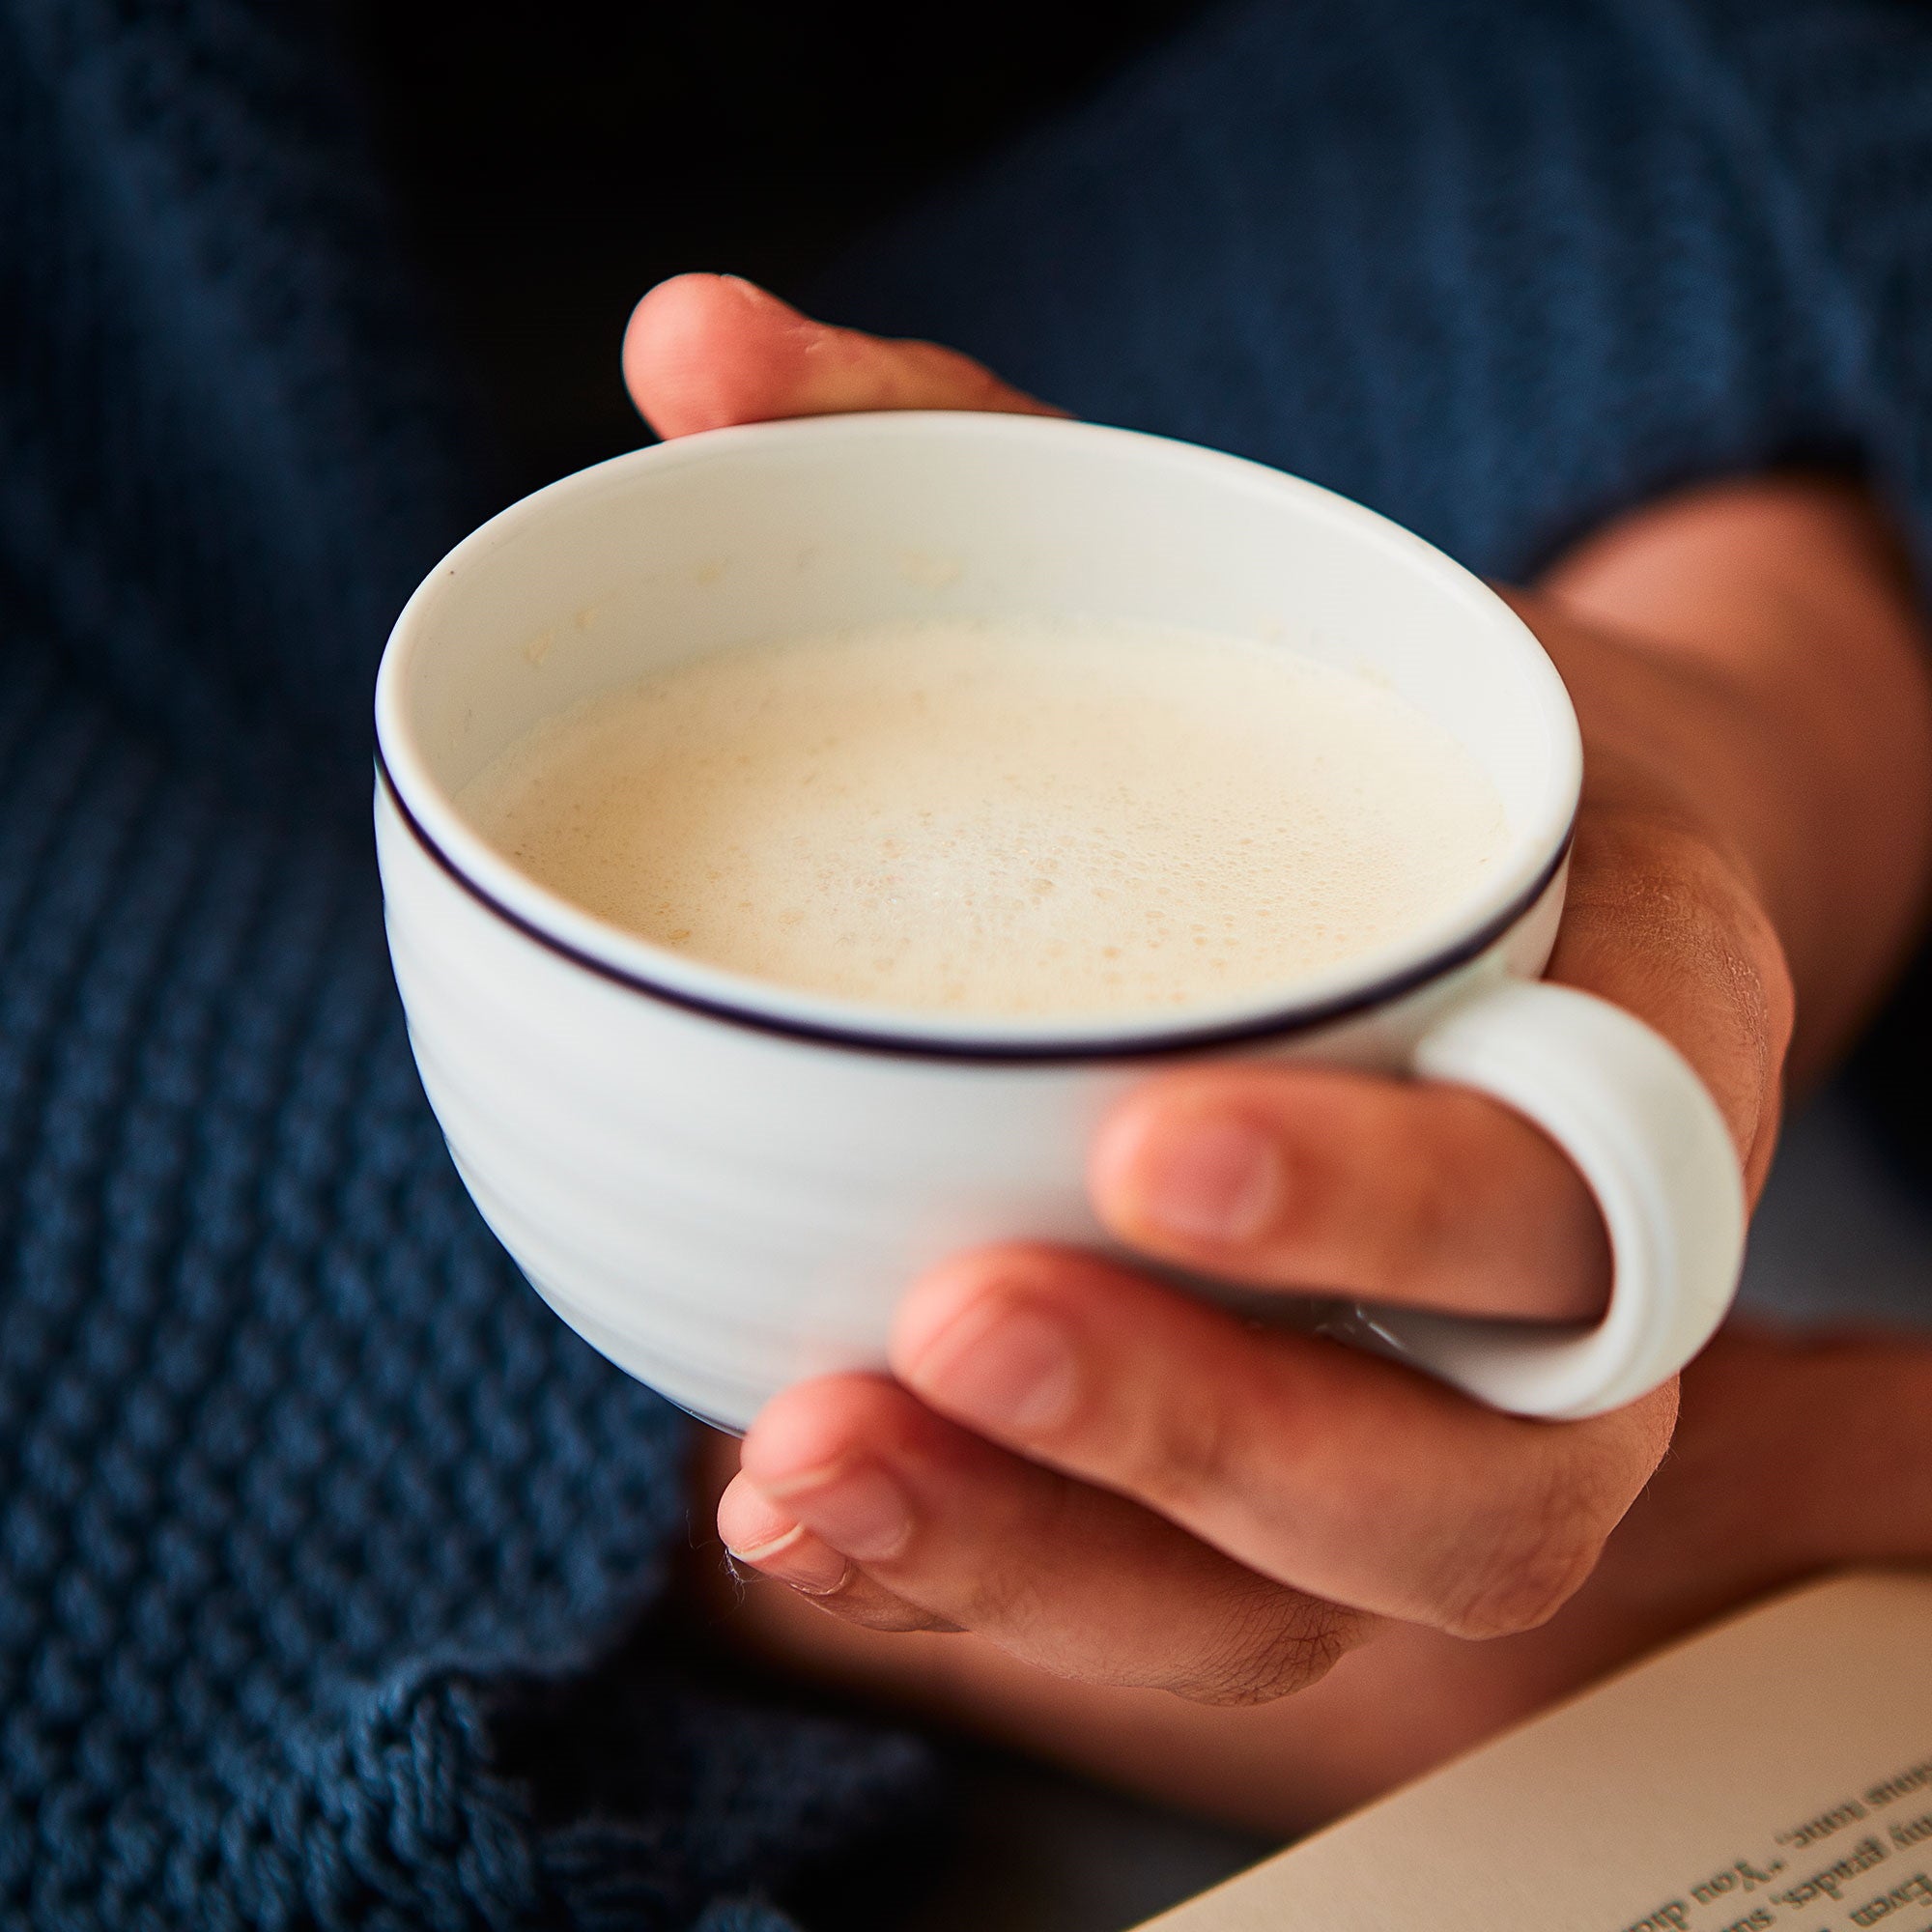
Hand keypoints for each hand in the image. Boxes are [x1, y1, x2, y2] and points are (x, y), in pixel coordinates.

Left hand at [626, 278, 1931, 1755]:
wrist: (1489, 903)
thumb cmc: (1350, 748)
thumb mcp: (1229, 598)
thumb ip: (978, 471)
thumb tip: (690, 341)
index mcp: (1622, 1043)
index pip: (1581, 1176)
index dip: (1389, 1193)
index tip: (1143, 1137)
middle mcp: (1559, 1301)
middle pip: (1467, 1483)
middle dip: (1202, 1428)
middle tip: (948, 1322)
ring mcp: (1439, 1435)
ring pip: (1319, 1610)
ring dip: (1058, 1573)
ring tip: (806, 1478)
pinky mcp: (1296, 1514)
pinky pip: (1184, 1615)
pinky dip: (997, 1584)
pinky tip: (802, 1506)